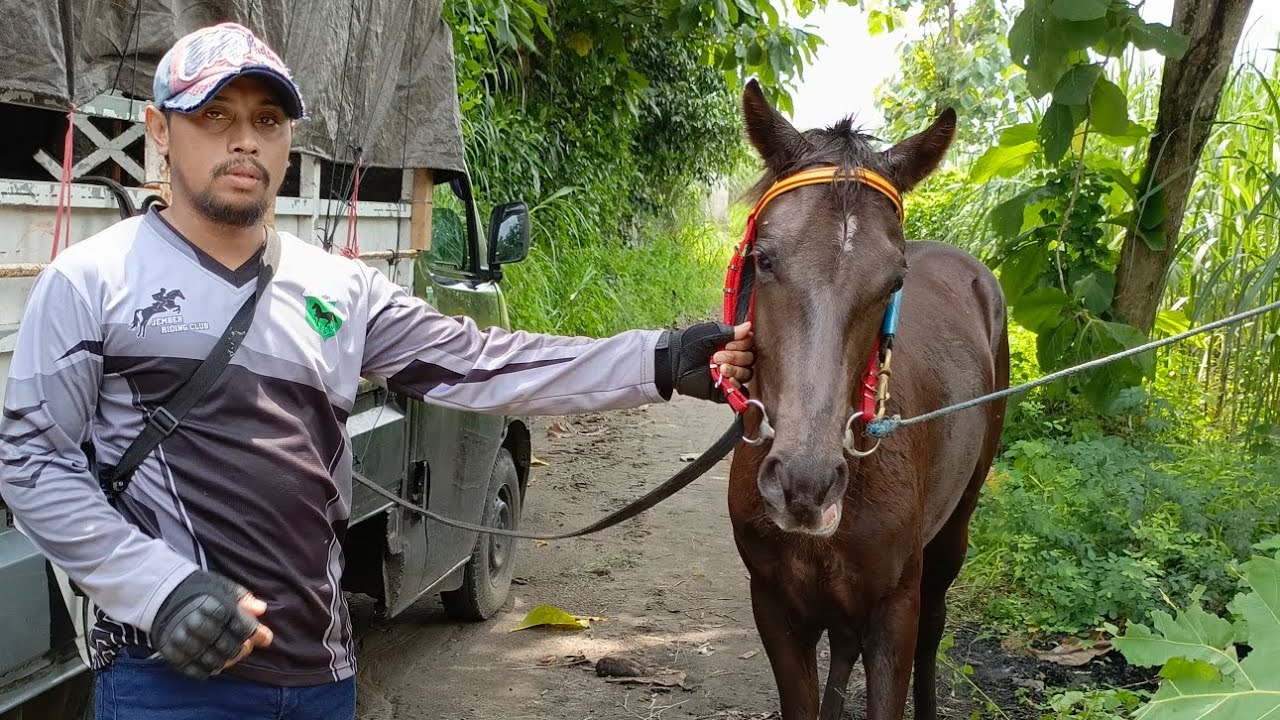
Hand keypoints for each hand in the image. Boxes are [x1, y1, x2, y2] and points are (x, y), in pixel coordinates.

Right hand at [150, 570, 273, 679]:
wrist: (162, 592)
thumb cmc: (199, 589)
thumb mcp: (223, 586)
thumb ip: (244, 598)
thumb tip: (261, 609)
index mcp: (214, 606)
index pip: (243, 628)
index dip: (258, 635)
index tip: (266, 638)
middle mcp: (198, 624)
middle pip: (230, 648)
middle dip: (242, 649)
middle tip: (244, 647)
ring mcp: (183, 640)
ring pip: (214, 661)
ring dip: (226, 661)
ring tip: (229, 656)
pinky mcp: (171, 652)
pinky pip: (193, 669)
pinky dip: (206, 670)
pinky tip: (213, 664)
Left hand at [657, 321, 754, 401]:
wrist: (674, 361)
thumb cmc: (690, 344)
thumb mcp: (711, 333)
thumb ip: (731, 332)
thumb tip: (749, 326)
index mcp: (733, 344)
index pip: (750, 344)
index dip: (742, 344)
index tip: (727, 344)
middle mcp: (735, 359)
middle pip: (750, 359)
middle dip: (735, 357)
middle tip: (717, 356)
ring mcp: (731, 374)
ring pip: (747, 374)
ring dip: (735, 370)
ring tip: (719, 368)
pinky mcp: (725, 388)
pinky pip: (741, 391)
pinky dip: (738, 386)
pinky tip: (728, 380)